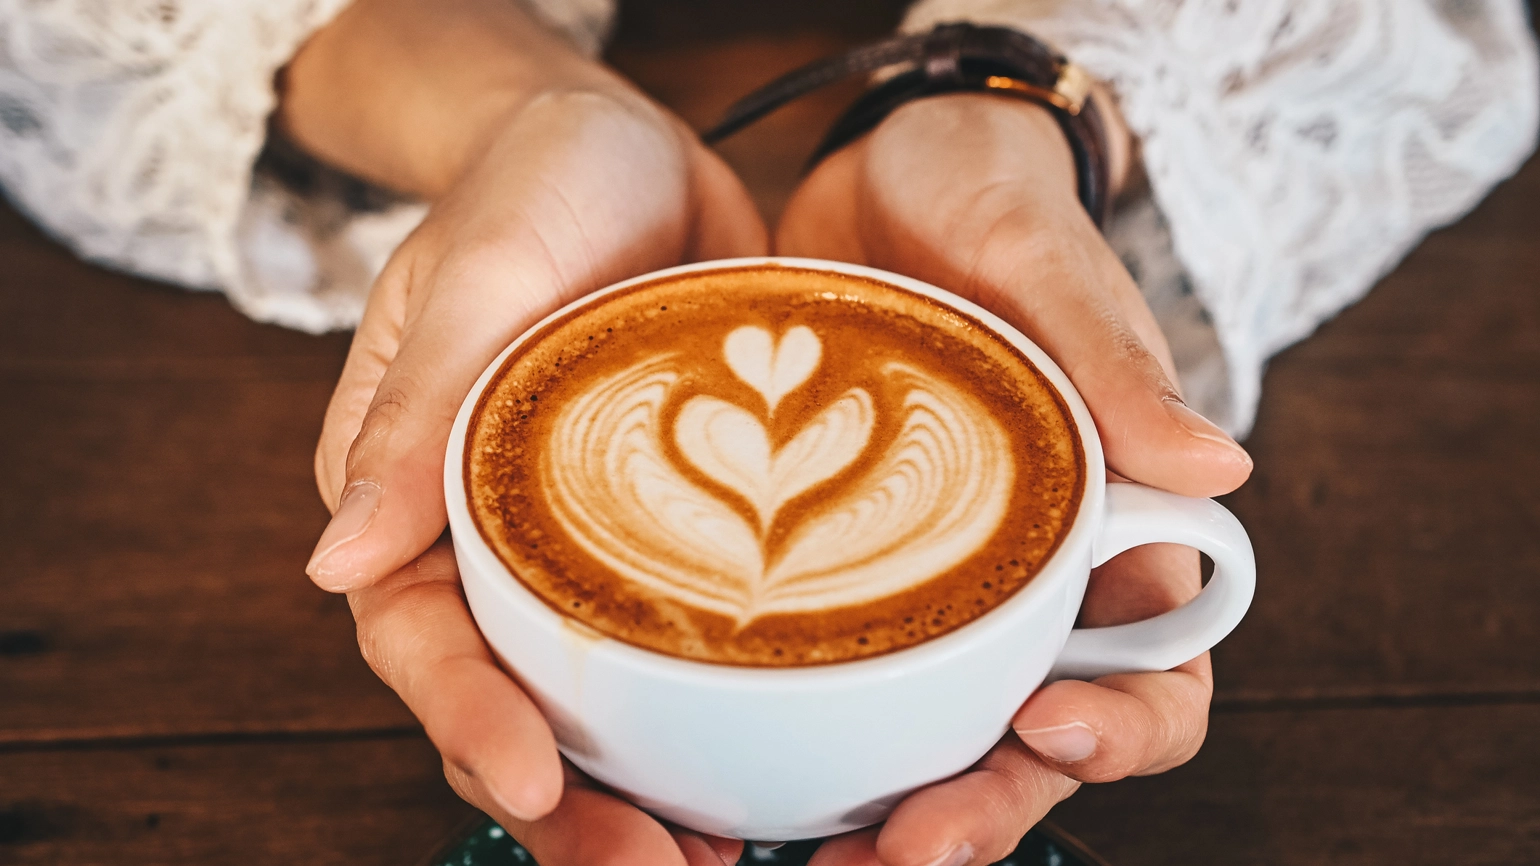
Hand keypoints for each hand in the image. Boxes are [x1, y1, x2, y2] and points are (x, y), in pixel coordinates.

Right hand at [284, 2, 764, 861]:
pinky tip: (779, 765)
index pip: (418, 635)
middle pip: (515, 699)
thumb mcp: (473, 277)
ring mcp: (588, 543)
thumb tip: (333, 562)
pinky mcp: (679, 527)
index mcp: (413, 496)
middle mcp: (494, 539)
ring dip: (648, 786)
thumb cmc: (532, 187)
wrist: (630, 146)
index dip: (468, 716)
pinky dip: (724, 707)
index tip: (531, 780)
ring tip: (714, 858)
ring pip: (605, 693)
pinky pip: (693, 634)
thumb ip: (412, 416)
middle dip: (568, 802)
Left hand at [776, 94, 1249, 865]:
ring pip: (928, 737)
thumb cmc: (988, 203)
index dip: (1125, 731)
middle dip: (985, 807)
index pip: (1160, 677)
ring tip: (814, 849)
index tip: (1050, 728)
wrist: (881, 170)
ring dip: (886, 807)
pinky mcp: (835, 565)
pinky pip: (826, 672)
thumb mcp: (1042, 261)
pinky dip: (796, 734)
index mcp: (1113, 532)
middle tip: (905, 846)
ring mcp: (930, 583)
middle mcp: (1029, 582)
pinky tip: (730, 770)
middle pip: (1036, 745)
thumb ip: (1118, 358)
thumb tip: (1222, 465)